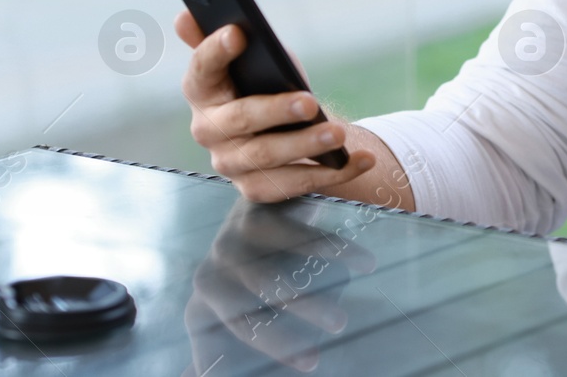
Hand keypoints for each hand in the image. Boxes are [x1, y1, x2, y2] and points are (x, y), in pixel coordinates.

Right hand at [177, 11, 376, 202]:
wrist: (286, 132)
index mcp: (203, 90)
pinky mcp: (257, 188)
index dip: (215, 51)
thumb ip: (225, 38)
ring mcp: (231, 163)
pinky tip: (362, 158)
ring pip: (267, 157)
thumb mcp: (256, 58)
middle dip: (276, 111)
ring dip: (306, 145)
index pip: (201, 70)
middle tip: (310, 103)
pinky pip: (296, 184)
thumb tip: (186, 15)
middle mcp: (208, 130)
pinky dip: (335, 173)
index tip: (237, 32)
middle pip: (240, 120)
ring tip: (338, 134)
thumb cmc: (266, 86)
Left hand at [184, 197, 376, 373]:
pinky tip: (366, 264)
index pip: (220, 348)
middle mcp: (208, 279)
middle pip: (242, 318)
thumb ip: (233, 348)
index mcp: (201, 309)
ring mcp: (228, 244)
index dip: (257, 361)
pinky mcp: (257, 215)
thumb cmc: (254, 271)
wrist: (259, 205)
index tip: (298, 370)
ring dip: (306, 306)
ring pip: (269, 282)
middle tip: (314, 362)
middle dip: (279, 342)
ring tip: (340, 324)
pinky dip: (336, 253)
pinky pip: (301, 239)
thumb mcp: (238, 310)